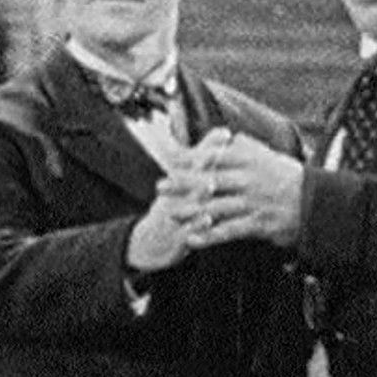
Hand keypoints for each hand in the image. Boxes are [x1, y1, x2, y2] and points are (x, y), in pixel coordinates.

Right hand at [126, 128, 232, 270]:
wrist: (151, 244)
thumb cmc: (176, 209)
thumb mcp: (185, 186)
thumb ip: (204, 163)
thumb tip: (223, 137)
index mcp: (182, 181)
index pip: (197, 159)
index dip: (210, 147)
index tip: (226, 132)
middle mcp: (177, 195)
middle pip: (191, 176)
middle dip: (203, 164)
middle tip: (215, 153)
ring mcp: (176, 215)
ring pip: (189, 202)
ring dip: (199, 193)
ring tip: (210, 185)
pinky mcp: (177, 236)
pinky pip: (187, 230)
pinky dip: (197, 226)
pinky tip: (208, 221)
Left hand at [181, 133, 304, 248]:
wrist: (315, 201)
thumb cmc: (289, 178)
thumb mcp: (269, 155)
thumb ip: (246, 147)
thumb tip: (227, 137)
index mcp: (250, 160)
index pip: (214, 157)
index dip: (190, 159)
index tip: (171, 160)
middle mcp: (248, 180)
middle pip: (209, 181)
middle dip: (182, 185)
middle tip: (161, 187)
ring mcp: (252, 202)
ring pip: (215, 207)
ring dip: (190, 211)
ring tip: (171, 214)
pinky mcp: (257, 224)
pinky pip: (228, 230)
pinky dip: (209, 236)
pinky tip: (192, 239)